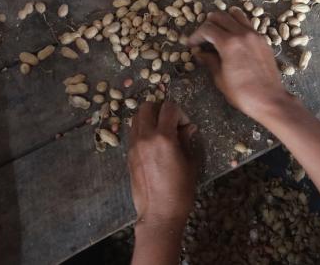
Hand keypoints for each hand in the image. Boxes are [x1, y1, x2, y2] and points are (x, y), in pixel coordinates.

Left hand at [128, 101, 198, 226]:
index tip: (185, 126)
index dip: (180, 113)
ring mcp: (134, 145)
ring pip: (136, 117)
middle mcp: (145, 137)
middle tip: (171, 123)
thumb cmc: (180, 191)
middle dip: (160, 109)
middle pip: (147, 106)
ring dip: (149, 118)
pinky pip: (133, 132)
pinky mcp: (128, 154)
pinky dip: (142, 130)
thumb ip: (187, 140)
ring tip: (160, 132)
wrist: (159, 212)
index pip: (169, 108)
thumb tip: (188, 127)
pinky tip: (152, 144)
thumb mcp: (190, 163)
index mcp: (163, 138)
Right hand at [186, 8, 292, 118]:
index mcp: (229, 43)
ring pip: (235, 15)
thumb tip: (200, 53)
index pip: (207, 29)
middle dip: (207, 25)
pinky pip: (247, 24)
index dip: (195, 35)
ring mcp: (255, 35)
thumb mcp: (220, 78)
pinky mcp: (263, 40)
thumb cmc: (242, 93)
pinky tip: (233, 39)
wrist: (269, 99)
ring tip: (218, 32)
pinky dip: (237, 25)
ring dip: (224, 20)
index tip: (191, 44)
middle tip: (202, 38)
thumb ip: (209, 61)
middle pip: (220, 16)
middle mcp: (242, 34)